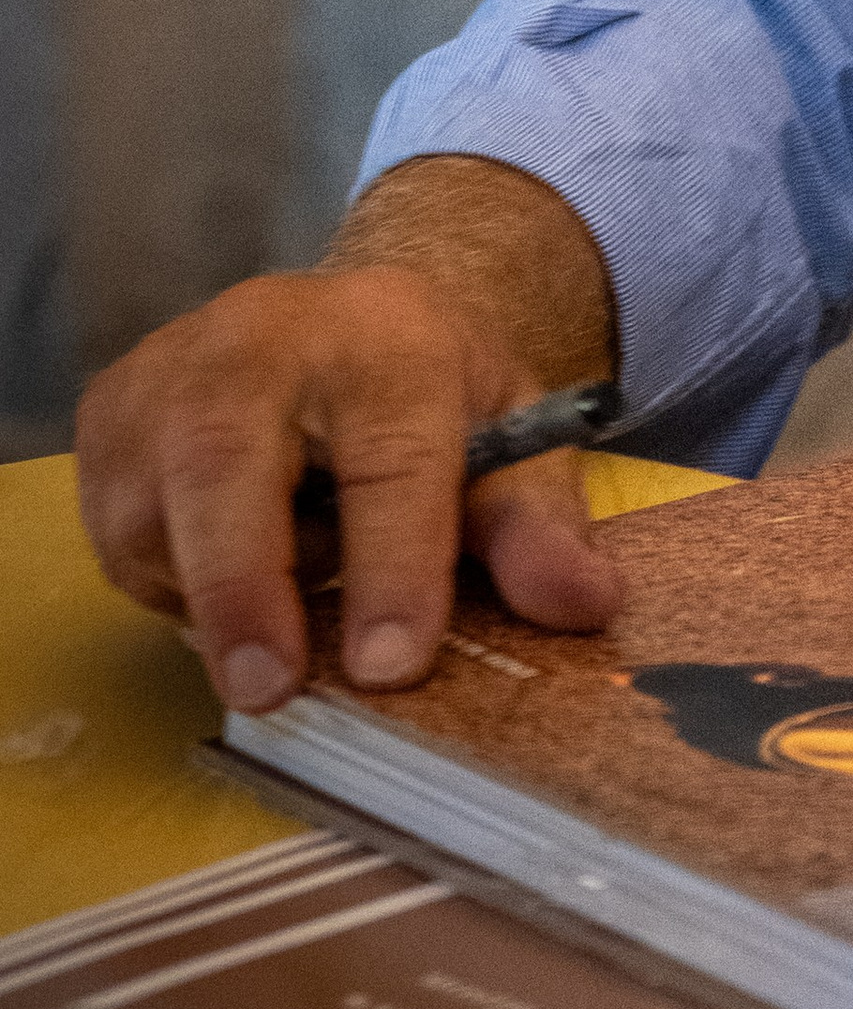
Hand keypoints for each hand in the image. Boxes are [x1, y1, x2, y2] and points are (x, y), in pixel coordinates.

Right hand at [76, 161, 619, 712]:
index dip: (394, 565)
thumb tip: (586, 606)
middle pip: (226, 460)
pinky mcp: (110, 410)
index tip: (394, 666)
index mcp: (388, 335)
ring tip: (292, 593)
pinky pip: (120, 531)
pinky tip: (235, 558)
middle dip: (244, 584)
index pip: (390, 454)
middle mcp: (264, 334)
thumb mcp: (510, 441)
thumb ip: (538, 526)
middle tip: (271, 689)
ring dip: (214, 591)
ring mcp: (172, 367)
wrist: (348, 319)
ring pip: (157, 508)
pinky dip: (173, 580)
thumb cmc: (433, 397)